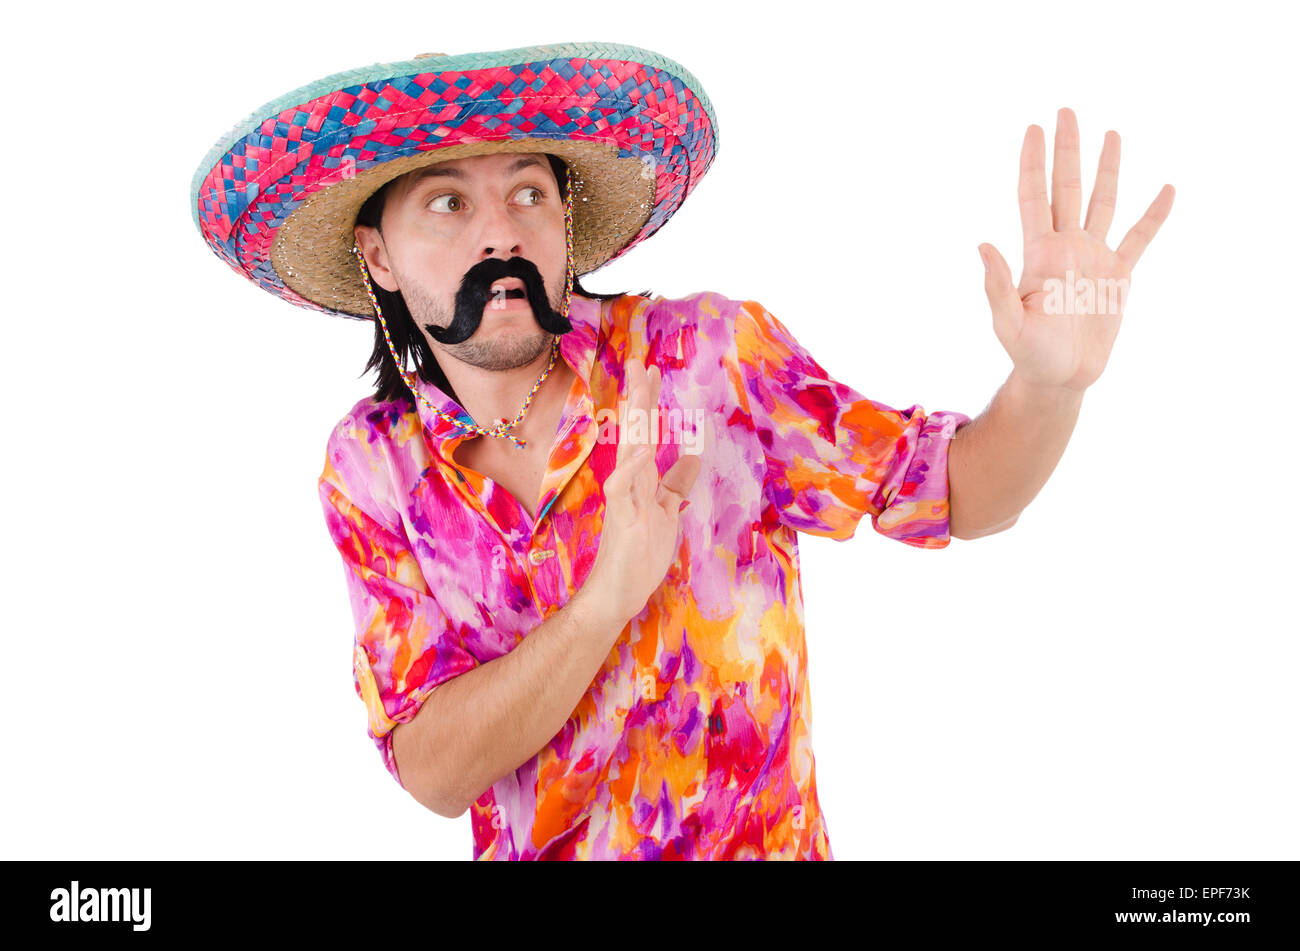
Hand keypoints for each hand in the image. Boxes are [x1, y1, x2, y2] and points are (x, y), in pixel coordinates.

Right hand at [585, 359, 701, 626]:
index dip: (650, 403)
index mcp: (641, 480)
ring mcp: (624, 500)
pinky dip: (631, 470)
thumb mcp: (668, 513)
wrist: (617, 594)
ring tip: (639, 388)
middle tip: (640, 363)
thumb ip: (676, 484)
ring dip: (635, 421)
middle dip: (639, 399)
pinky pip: (622, 490)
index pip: (646, 433)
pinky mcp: (621, 520)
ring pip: (628, 452)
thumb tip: (692, 455)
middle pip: (635, 433)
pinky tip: (641, 452)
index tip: (653, 371)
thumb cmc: (639, 556)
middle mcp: (630, 483)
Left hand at [980, 108, 1174, 391]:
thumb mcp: (1009, 325)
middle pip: (1067, 187)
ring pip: (1103, 202)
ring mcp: (1093, 257)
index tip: (1035, 128)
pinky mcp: (1118, 276)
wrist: (1061, 378)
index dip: (1034, 162)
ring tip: (1111, 134)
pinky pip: (1140, 238)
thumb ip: (998, 287)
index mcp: (1039, 253)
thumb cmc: (1030, 355)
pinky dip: (1154, 215)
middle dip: (1067, 150)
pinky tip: (1166, 189)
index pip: (1034, 195)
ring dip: (1107, 169)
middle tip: (1066, 111)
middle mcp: (1066, 246)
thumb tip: (983, 246)